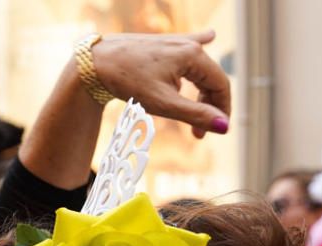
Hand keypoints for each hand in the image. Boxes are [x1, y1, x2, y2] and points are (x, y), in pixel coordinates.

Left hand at [92, 31, 230, 137]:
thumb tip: (225, 127)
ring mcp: (174, 42)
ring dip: (201, 93)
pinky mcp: (162, 43)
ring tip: (201, 112)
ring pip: (200, 69)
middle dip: (209, 107)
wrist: (95, 62)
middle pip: (211, 78)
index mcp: (193, 55)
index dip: (222, 110)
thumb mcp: (165, 104)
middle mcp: (187, 45)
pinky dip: (200, 44)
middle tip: (197, 134)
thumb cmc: (128, 81)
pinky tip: (211, 35)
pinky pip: (188, 43)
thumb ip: (197, 115)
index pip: (221, 84)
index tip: (215, 131)